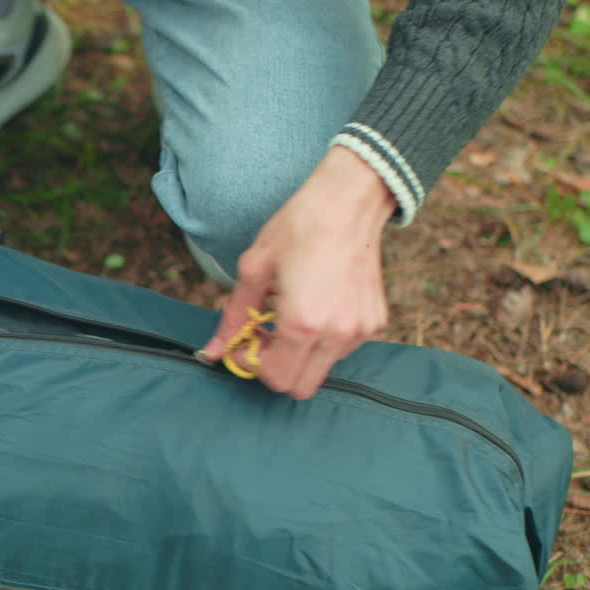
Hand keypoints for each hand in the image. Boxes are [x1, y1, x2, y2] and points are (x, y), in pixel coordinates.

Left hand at [200, 146, 395, 398]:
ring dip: (302, 354)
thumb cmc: (297, 228)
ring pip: (323, 369)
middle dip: (279, 368)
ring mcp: (359, 331)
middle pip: (301, 387)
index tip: (249, 340)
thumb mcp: (254, 270)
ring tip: (293, 314)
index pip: (275, 379)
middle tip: (268, 334)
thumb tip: (213, 352)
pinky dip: (325, 339)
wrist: (348, 201)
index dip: (255, 365)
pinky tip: (318, 305)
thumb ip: (233, 318)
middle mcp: (335, 335)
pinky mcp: (375, 322)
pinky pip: (342, 349)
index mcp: (301, 325)